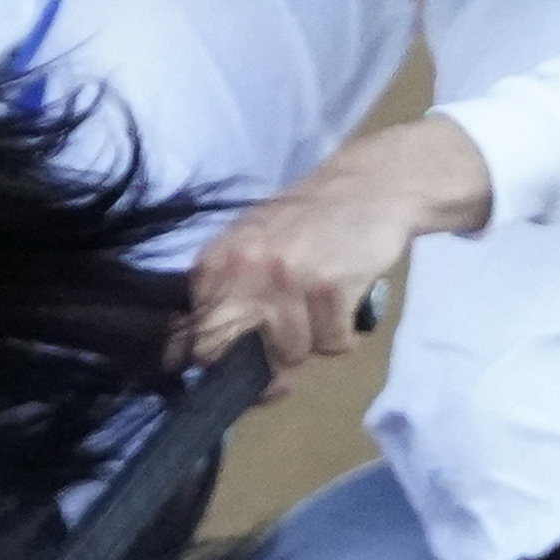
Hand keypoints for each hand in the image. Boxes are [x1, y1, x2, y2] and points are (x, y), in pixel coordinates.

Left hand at [175, 114, 494, 369]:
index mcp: (215, 264)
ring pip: (293, 354)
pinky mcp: (329, 288)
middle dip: (264, 362)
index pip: (192, 340)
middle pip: (233, 354)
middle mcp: (242, 270)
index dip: (215, 368)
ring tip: (325, 302)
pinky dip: (346, 333)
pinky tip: (348, 300)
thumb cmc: (307, 224)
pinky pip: (334, 344)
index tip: (241, 373)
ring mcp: (286, 279)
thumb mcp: (250, 248)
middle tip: (290, 341)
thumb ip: (224, 297)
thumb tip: (193, 358)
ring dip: (315, 339)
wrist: (368, 186)